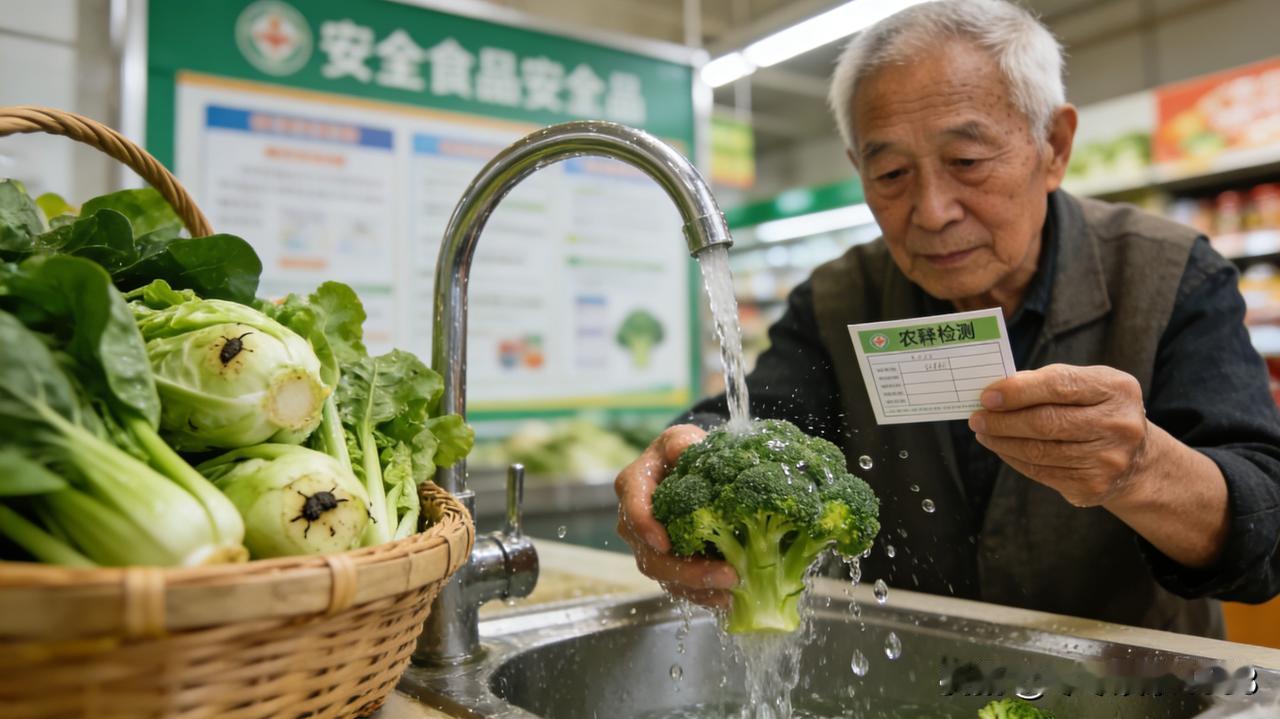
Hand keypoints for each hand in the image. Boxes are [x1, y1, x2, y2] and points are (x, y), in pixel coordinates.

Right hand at [615, 424, 737, 606]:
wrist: (684, 471)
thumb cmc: (680, 452)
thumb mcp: (680, 439)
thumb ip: (681, 442)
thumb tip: (686, 451)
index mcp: (633, 488)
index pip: (633, 511)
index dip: (646, 528)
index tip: (666, 543)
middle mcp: (635, 524)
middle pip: (651, 557)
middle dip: (687, 571)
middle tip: (725, 574)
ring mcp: (650, 548)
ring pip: (666, 577)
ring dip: (698, 588)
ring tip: (732, 592)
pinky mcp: (668, 564)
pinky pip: (680, 586)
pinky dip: (703, 595)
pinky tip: (728, 600)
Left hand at [968, 364, 1150, 506]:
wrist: (1136, 460)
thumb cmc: (1099, 411)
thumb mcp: (1087, 385)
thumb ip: (1048, 382)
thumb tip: (998, 390)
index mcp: (1116, 389)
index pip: (1058, 385)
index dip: (1018, 391)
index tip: (987, 396)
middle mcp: (1117, 425)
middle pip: (1045, 422)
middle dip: (1003, 420)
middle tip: (977, 417)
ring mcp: (1107, 459)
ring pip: (1038, 451)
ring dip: (1001, 441)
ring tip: (983, 431)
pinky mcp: (1092, 485)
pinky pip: (1040, 472)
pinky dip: (1013, 458)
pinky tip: (1001, 448)